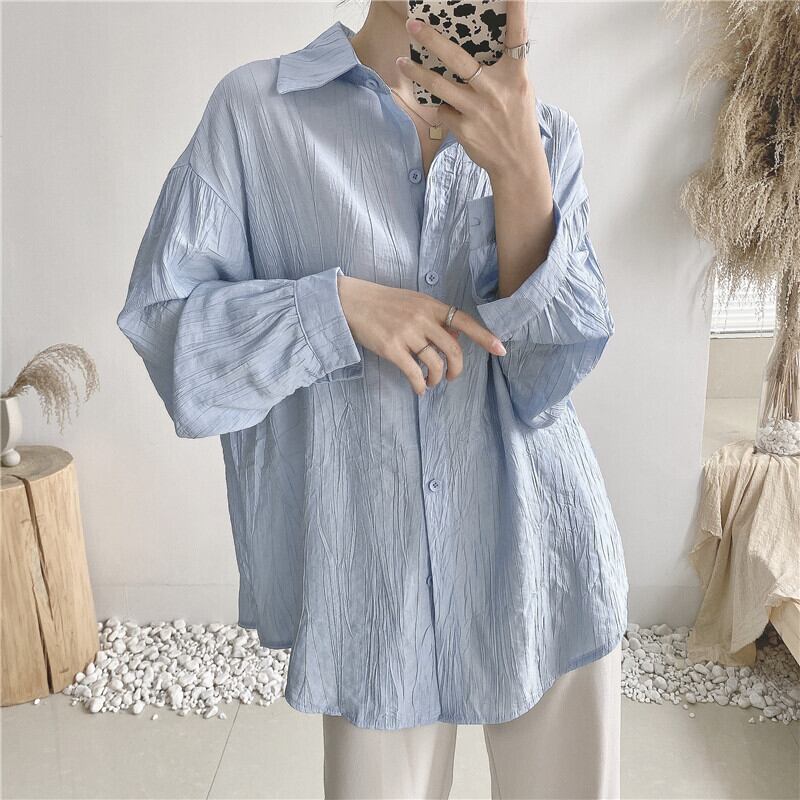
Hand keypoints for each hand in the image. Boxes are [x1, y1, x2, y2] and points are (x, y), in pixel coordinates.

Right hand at [337, 274, 505, 395]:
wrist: (352, 302)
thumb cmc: (385, 303)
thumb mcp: (414, 303)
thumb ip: (435, 319)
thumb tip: (456, 339)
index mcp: (430, 305)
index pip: (464, 321)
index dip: (484, 337)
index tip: (500, 349)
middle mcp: (422, 318)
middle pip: (453, 350)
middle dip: (457, 369)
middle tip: (451, 377)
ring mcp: (407, 333)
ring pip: (434, 364)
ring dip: (436, 379)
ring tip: (431, 382)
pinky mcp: (391, 348)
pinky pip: (413, 373)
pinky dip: (420, 385)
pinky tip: (419, 388)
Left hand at [397, 0, 540, 180]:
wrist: (517, 163)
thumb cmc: (517, 122)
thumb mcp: (519, 91)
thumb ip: (502, 70)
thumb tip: (475, 50)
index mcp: (516, 76)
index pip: (517, 37)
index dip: (516, 11)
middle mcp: (496, 90)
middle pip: (459, 59)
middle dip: (433, 40)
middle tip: (414, 25)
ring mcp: (478, 110)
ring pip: (440, 86)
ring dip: (417, 73)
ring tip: (402, 63)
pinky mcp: (464, 128)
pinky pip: (443, 111)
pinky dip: (441, 108)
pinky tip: (442, 108)